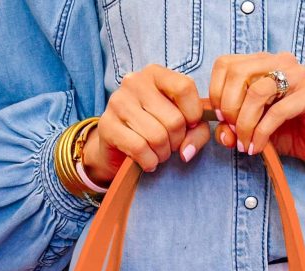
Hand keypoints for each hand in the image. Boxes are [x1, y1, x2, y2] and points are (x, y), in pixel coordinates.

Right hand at [82, 65, 210, 181]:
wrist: (116, 147)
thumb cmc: (154, 131)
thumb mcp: (182, 125)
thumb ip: (197, 132)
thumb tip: (187, 152)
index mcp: (155, 74)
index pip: (184, 88)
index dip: (194, 114)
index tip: (189, 126)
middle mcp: (134, 82)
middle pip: (174, 119)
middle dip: (177, 142)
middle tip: (169, 145)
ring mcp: (118, 102)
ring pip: (157, 137)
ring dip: (162, 154)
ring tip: (157, 153)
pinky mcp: (107, 125)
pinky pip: (140, 148)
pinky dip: (149, 161)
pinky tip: (147, 161)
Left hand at [209, 52, 304, 174]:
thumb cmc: (285, 132)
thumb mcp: (250, 130)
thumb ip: (231, 128)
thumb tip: (222, 132)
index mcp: (261, 63)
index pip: (225, 64)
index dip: (216, 92)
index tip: (220, 118)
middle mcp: (279, 62)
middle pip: (237, 74)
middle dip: (228, 108)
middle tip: (234, 132)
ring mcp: (297, 75)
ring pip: (256, 92)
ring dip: (245, 123)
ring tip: (245, 143)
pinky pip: (277, 112)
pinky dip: (261, 133)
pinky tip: (257, 147)